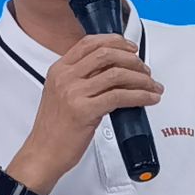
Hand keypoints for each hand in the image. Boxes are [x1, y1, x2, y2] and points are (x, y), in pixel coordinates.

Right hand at [12, 33, 162, 190]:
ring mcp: (74, 93)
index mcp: (59, 70)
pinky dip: (140, 96)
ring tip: (152, 86)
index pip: (89, 43)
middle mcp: (65, 77)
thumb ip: (81, 79)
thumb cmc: (54, 129)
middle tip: (145, 70)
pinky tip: (148, 99)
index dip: (115, 41)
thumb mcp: (61, 94)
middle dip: (132, 60)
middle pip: (106, 54)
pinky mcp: (84, 111)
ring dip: (141, 79)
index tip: (130, 47)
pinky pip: (120, 97)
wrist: (43, 153)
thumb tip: (113, 71)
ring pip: (117, 74)